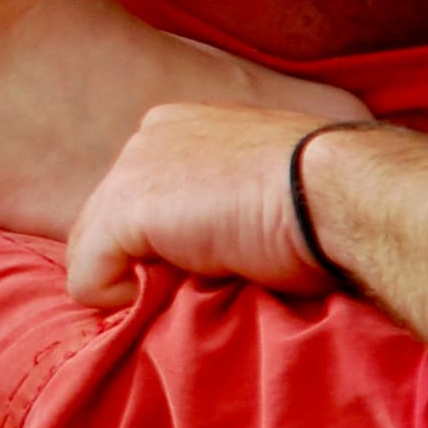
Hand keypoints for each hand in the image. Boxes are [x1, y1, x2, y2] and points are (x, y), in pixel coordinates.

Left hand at [64, 102, 352, 307]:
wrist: (339, 193)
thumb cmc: (324, 201)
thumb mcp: (261, 195)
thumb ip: (216, 210)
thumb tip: (196, 258)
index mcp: (183, 127)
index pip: (141, 196)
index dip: (161, 242)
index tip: (206, 267)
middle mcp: (149, 136)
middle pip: (108, 221)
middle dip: (141, 260)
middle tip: (201, 285)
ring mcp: (133, 169)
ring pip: (93, 249)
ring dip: (135, 281)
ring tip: (196, 290)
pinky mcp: (126, 209)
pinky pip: (88, 276)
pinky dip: (120, 300)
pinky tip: (173, 296)